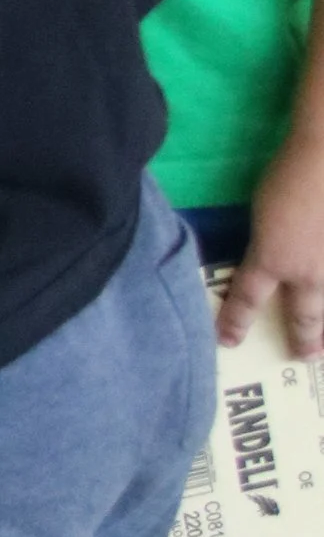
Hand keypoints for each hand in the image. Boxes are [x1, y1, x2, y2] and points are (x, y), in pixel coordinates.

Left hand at [219, 132, 323, 356]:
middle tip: (303, 356)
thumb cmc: (288, 180)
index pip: (248, 298)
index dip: (236, 321)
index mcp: (273, 260)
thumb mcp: (263, 216)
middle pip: (306, 316)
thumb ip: (268, 244)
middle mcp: (308, 272)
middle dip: (304, 339)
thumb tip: (273, 257)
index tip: (228, 341)